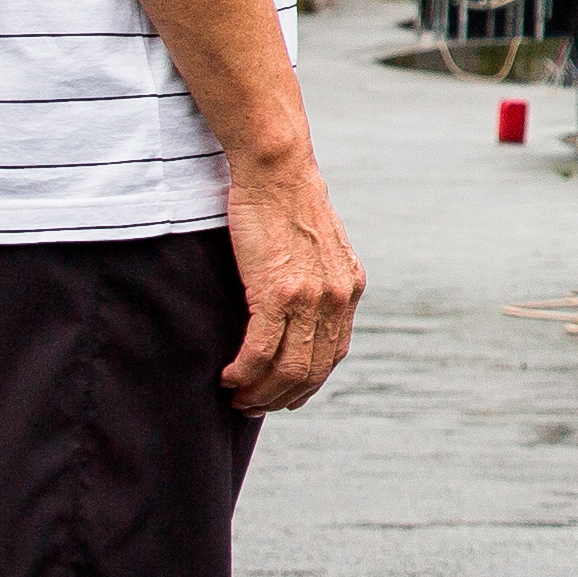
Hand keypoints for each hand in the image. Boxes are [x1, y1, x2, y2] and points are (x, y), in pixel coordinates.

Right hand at [220, 158, 363, 414]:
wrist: (277, 170)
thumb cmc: (286, 202)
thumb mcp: (318, 245)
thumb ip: (316, 279)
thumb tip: (300, 307)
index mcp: (349, 288)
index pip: (333, 354)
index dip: (308, 383)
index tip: (283, 396)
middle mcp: (337, 299)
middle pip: (313, 371)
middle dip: (281, 397)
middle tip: (253, 406)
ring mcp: (310, 298)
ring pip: (289, 370)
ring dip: (261, 393)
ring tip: (237, 398)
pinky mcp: (278, 292)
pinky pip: (261, 351)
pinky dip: (244, 373)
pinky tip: (228, 377)